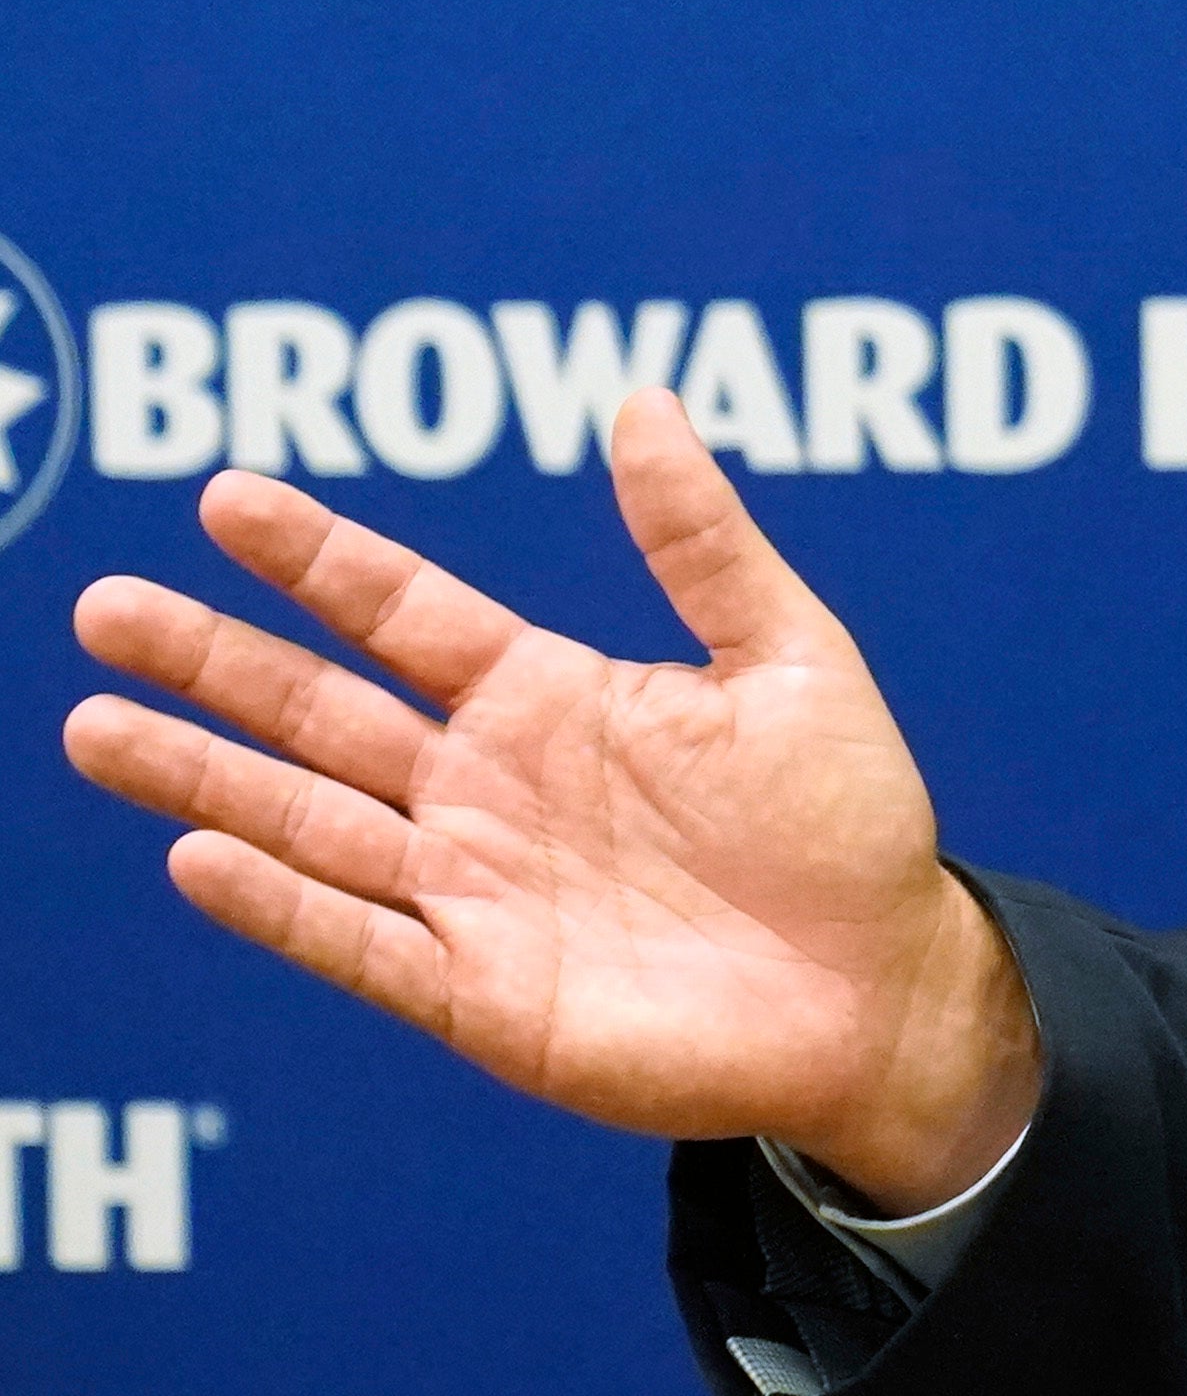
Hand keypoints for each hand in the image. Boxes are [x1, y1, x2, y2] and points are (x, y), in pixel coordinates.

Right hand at [59, 392, 1041, 1211]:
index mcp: (550, 699)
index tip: (225, 497)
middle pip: (320, 710)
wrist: (888, 989)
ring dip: (200, 776)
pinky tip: (199, 855)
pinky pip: (358, 942)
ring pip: (305, 821)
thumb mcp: (793, 662)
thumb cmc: (849, 825)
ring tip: (89, 722)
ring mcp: (472, 892)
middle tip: (101, 606)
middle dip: (211, 661)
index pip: (403, 611)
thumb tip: (644, 400)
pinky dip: (278, 903)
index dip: (318, 559)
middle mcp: (486, 788)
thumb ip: (706, 546)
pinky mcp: (479, 995)